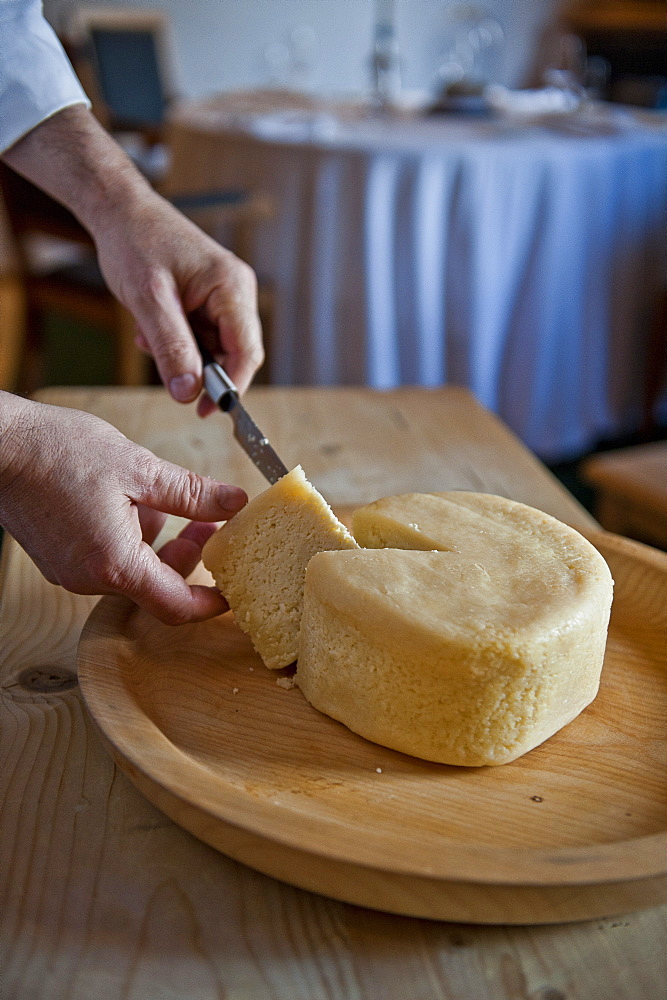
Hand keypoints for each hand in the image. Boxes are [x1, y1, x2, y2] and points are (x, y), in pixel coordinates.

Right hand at [0, 397, 245, 623]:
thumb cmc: (59, 453)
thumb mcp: (140, 468)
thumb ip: (192, 494)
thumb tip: (234, 503)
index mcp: (115, 564)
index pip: (176, 606)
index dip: (211, 604)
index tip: (234, 592)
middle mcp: (90, 577)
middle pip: (155, 587)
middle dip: (188, 558)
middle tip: (210, 526)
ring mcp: (70, 569)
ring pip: (131, 570)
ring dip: (159, 543)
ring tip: (173, 505)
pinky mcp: (59, 556)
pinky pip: (107, 558)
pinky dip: (131, 538)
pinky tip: (136, 501)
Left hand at [95, 187, 263, 407]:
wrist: (119, 211)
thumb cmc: (134, 242)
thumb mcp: (148, 300)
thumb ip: (171, 347)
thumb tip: (188, 393)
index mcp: (232, 287)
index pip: (247, 352)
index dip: (230, 387)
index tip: (205, 411)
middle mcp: (237, 291)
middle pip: (234, 353)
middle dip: (201, 370)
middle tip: (166, 373)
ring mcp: (225, 295)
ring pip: (215, 349)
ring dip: (183, 355)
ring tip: (149, 337)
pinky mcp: (210, 299)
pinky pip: (202, 336)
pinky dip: (178, 342)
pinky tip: (152, 328)